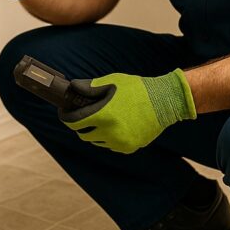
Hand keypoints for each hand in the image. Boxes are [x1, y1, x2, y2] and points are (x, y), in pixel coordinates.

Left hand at [60, 70, 195, 153]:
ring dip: (95, 133)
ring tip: (104, 119)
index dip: (66, 117)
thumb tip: (72, 87)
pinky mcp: (129, 148)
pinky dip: (109, 138)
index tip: (65, 113)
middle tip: (85, 115)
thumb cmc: (137, 89)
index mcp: (103, 115)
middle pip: (84, 135)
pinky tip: (117, 125)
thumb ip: (90, 87)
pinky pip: (111, 146)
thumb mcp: (112, 82)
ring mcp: (120, 143)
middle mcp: (110, 132)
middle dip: (81, 126)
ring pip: (97, 142)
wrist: (164, 102)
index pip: (74, 123)